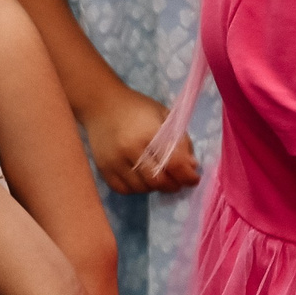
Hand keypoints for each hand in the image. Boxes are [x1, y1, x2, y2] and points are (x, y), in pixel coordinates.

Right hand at [82, 85, 198, 194]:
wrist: (101, 105)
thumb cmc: (138, 108)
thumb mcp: (164, 115)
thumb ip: (180, 140)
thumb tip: (191, 167)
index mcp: (149, 132)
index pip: (173, 163)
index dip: (187, 176)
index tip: (194, 179)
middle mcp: (130, 149)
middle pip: (158, 181)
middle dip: (173, 185)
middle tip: (179, 182)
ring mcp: (114, 161)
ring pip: (141, 188)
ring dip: (156, 188)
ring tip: (161, 178)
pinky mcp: (103, 168)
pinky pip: (123, 189)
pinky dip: (136, 189)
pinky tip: (142, 179)